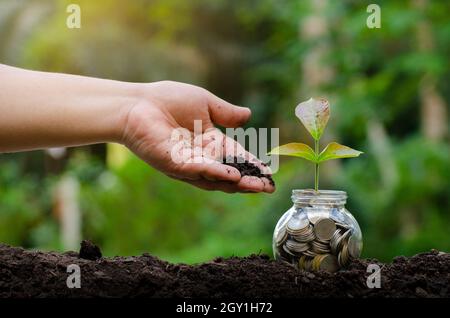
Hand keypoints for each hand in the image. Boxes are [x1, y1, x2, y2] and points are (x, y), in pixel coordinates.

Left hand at [121, 81, 274, 192]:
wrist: (138, 101)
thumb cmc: (168, 99)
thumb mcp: (205, 104)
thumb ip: (226, 113)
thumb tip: (249, 115)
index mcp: (210, 143)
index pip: (236, 158)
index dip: (253, 166)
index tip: (269, 174)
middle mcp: (201, 158)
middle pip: (229, 174)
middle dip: (249, 181)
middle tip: (267, 187)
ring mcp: (187, 163)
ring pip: (215, 178)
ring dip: (236, 182)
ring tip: (255, 185)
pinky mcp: (173, 163)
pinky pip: (197, 170)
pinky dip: (214, 173)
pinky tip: (231, 175)